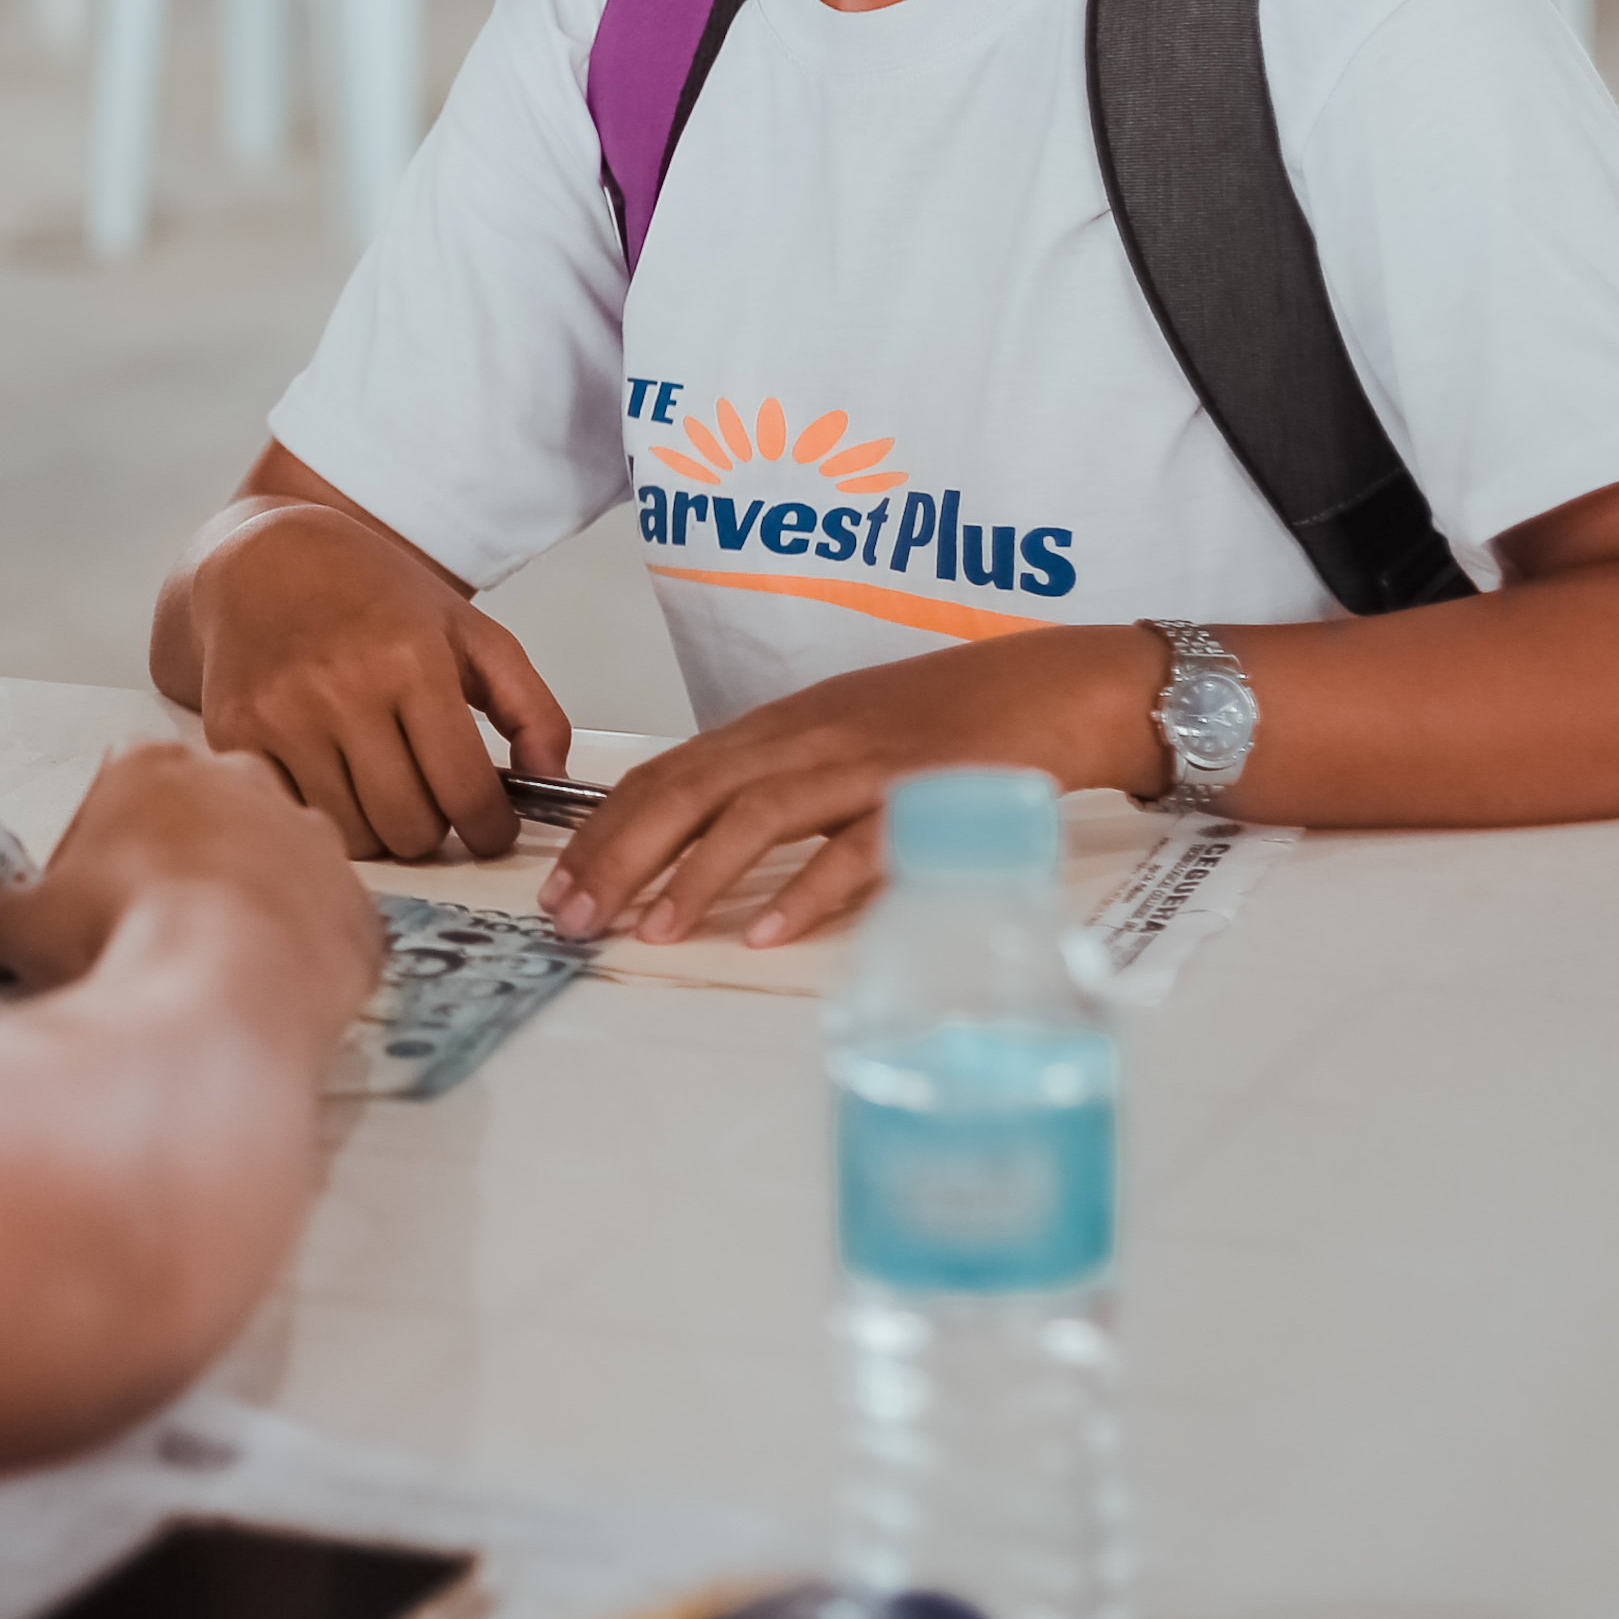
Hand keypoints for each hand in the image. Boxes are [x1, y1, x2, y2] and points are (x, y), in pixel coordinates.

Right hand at [0, 743, 379, 1024]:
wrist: (224, 999)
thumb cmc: (119, 940)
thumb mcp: (20, 925)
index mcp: (154, 764)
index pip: (122, 784)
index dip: (100, 846)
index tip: (89, 901)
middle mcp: (245, 782)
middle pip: (206, 815)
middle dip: (180, 867)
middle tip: (148, 936)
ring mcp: (312, 841)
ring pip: (275, 867)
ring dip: (249, 907)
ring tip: (209, 974)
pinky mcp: (361, 906)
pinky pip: (329, 925)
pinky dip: (303, 954)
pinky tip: (266, 996)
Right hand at [175, 486, 569, 863]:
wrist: (263, 561)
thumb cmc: (374, 597)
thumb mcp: (469, 631)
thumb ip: (531, 708)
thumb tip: (552, 784)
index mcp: (411, 660)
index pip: (466, 794)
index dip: (490, 829)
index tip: (489, 826)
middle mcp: (342, 690)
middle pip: (410, 829)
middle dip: (434, 829)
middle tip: (431, 802)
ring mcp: (280, 717)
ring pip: (355, 837)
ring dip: (379, 829)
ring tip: (382, 788)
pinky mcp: (233, 737)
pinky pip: (297, 819)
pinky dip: (323, 816)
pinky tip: (332, 780)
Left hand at [539, 625, 1167, 946]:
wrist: (1063, 685)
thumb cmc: (951, 720)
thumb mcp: (842, 738)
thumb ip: (776, 780)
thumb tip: (699, 839)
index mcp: (780, 726)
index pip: (664, 771)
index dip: (601, 827)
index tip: (555, 883)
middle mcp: (809, 737)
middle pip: (688, 790)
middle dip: (617, 855)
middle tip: (568, 918)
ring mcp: (867, 764)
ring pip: (757, 814)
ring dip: (694, 876)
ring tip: (647, 931)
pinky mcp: (927, 795)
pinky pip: (858, 847)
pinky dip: (809, 891)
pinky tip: (769, 934)